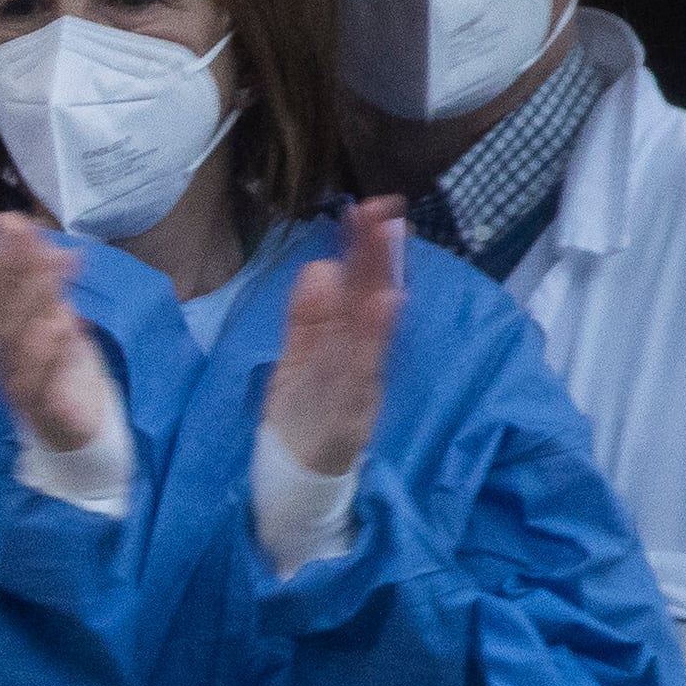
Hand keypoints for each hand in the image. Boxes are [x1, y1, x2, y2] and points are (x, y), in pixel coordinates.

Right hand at [0, 214, 117, 459]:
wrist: (75, 427)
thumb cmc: (54, 363)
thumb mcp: (43, 311)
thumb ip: (24, 272)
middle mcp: (0, 357)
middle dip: (6, 269)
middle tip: (21, 230)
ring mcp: (21, 387)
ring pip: (17, 348)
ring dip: (31, 305)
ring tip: (49, 266)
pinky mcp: (50, 414)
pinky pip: (46, 390)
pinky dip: (54, 360)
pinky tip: (69, 328)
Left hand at [267, 198, 407, 482]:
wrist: (298, 476)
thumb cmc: (302, 415)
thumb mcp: (300, 359)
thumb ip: (309, 318)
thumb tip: (319, 268)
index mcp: (341, 339)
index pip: (356, 285)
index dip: (363, 248)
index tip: (370, 209)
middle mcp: (354, 353)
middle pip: (368, 295)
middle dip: (376, 253)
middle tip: (384, 209)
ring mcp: (356, 377)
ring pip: (371, 320)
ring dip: (381, 279)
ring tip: (387, 240)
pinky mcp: (353, 405)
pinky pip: (365, 365)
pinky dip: (375, 334)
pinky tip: (386, 302)